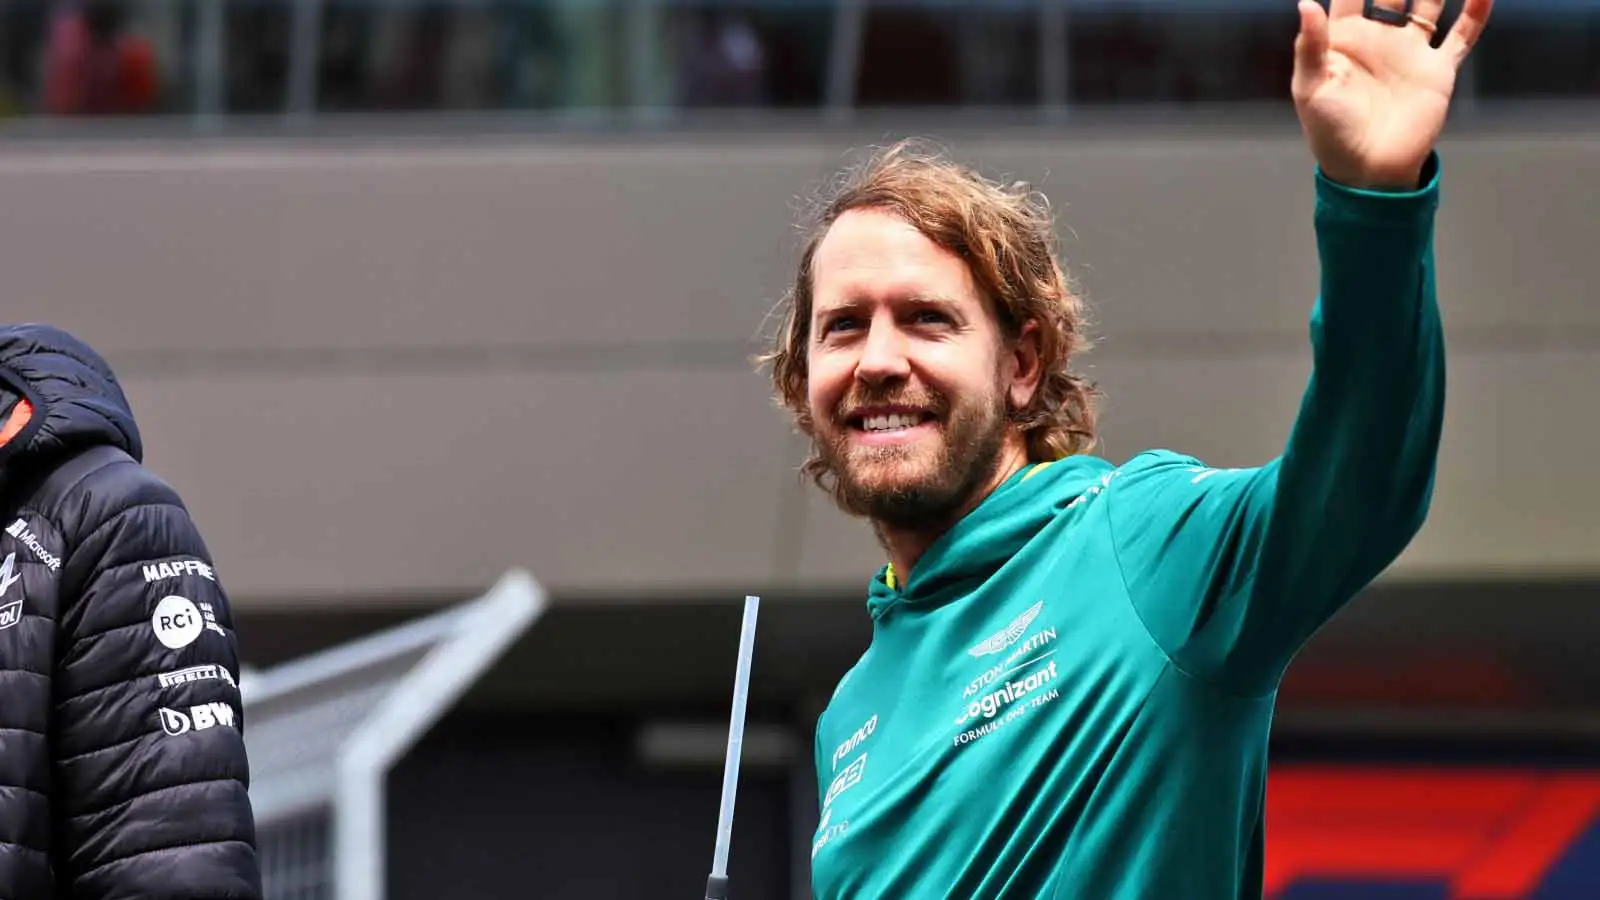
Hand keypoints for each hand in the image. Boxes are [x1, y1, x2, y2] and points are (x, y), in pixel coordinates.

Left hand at [1292, 0, 1493, 189]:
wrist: (1368, 170)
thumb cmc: (1330, 132)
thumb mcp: (1311, 88)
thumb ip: (1310, 45)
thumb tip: (1305, 3)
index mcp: (1344, 39)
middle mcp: (1379, 39)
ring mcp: (1410, 52)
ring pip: (1429, 3)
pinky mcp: (1436, 70)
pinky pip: (1462, 35)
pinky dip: (1476, 12)